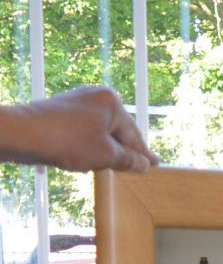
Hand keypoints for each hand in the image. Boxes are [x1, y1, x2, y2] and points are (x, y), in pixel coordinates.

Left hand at [0, 87, 159, 171]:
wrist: (26, 134)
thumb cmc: (69, 141)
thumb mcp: (106, 155)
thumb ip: (128, 160)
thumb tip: (144, 164)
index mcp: (111, 102)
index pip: (134, 134)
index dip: (144, 153)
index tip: (156, 163)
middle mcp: (96, 96)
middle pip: (118, 129)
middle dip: (125, 150)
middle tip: (138, 167)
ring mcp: (78, 101)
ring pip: (101, 130)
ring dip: (107, 149)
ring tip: (114, 166)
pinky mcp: (63, 110)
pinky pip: (86, 129)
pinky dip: (92, 144)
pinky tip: (90, 157)